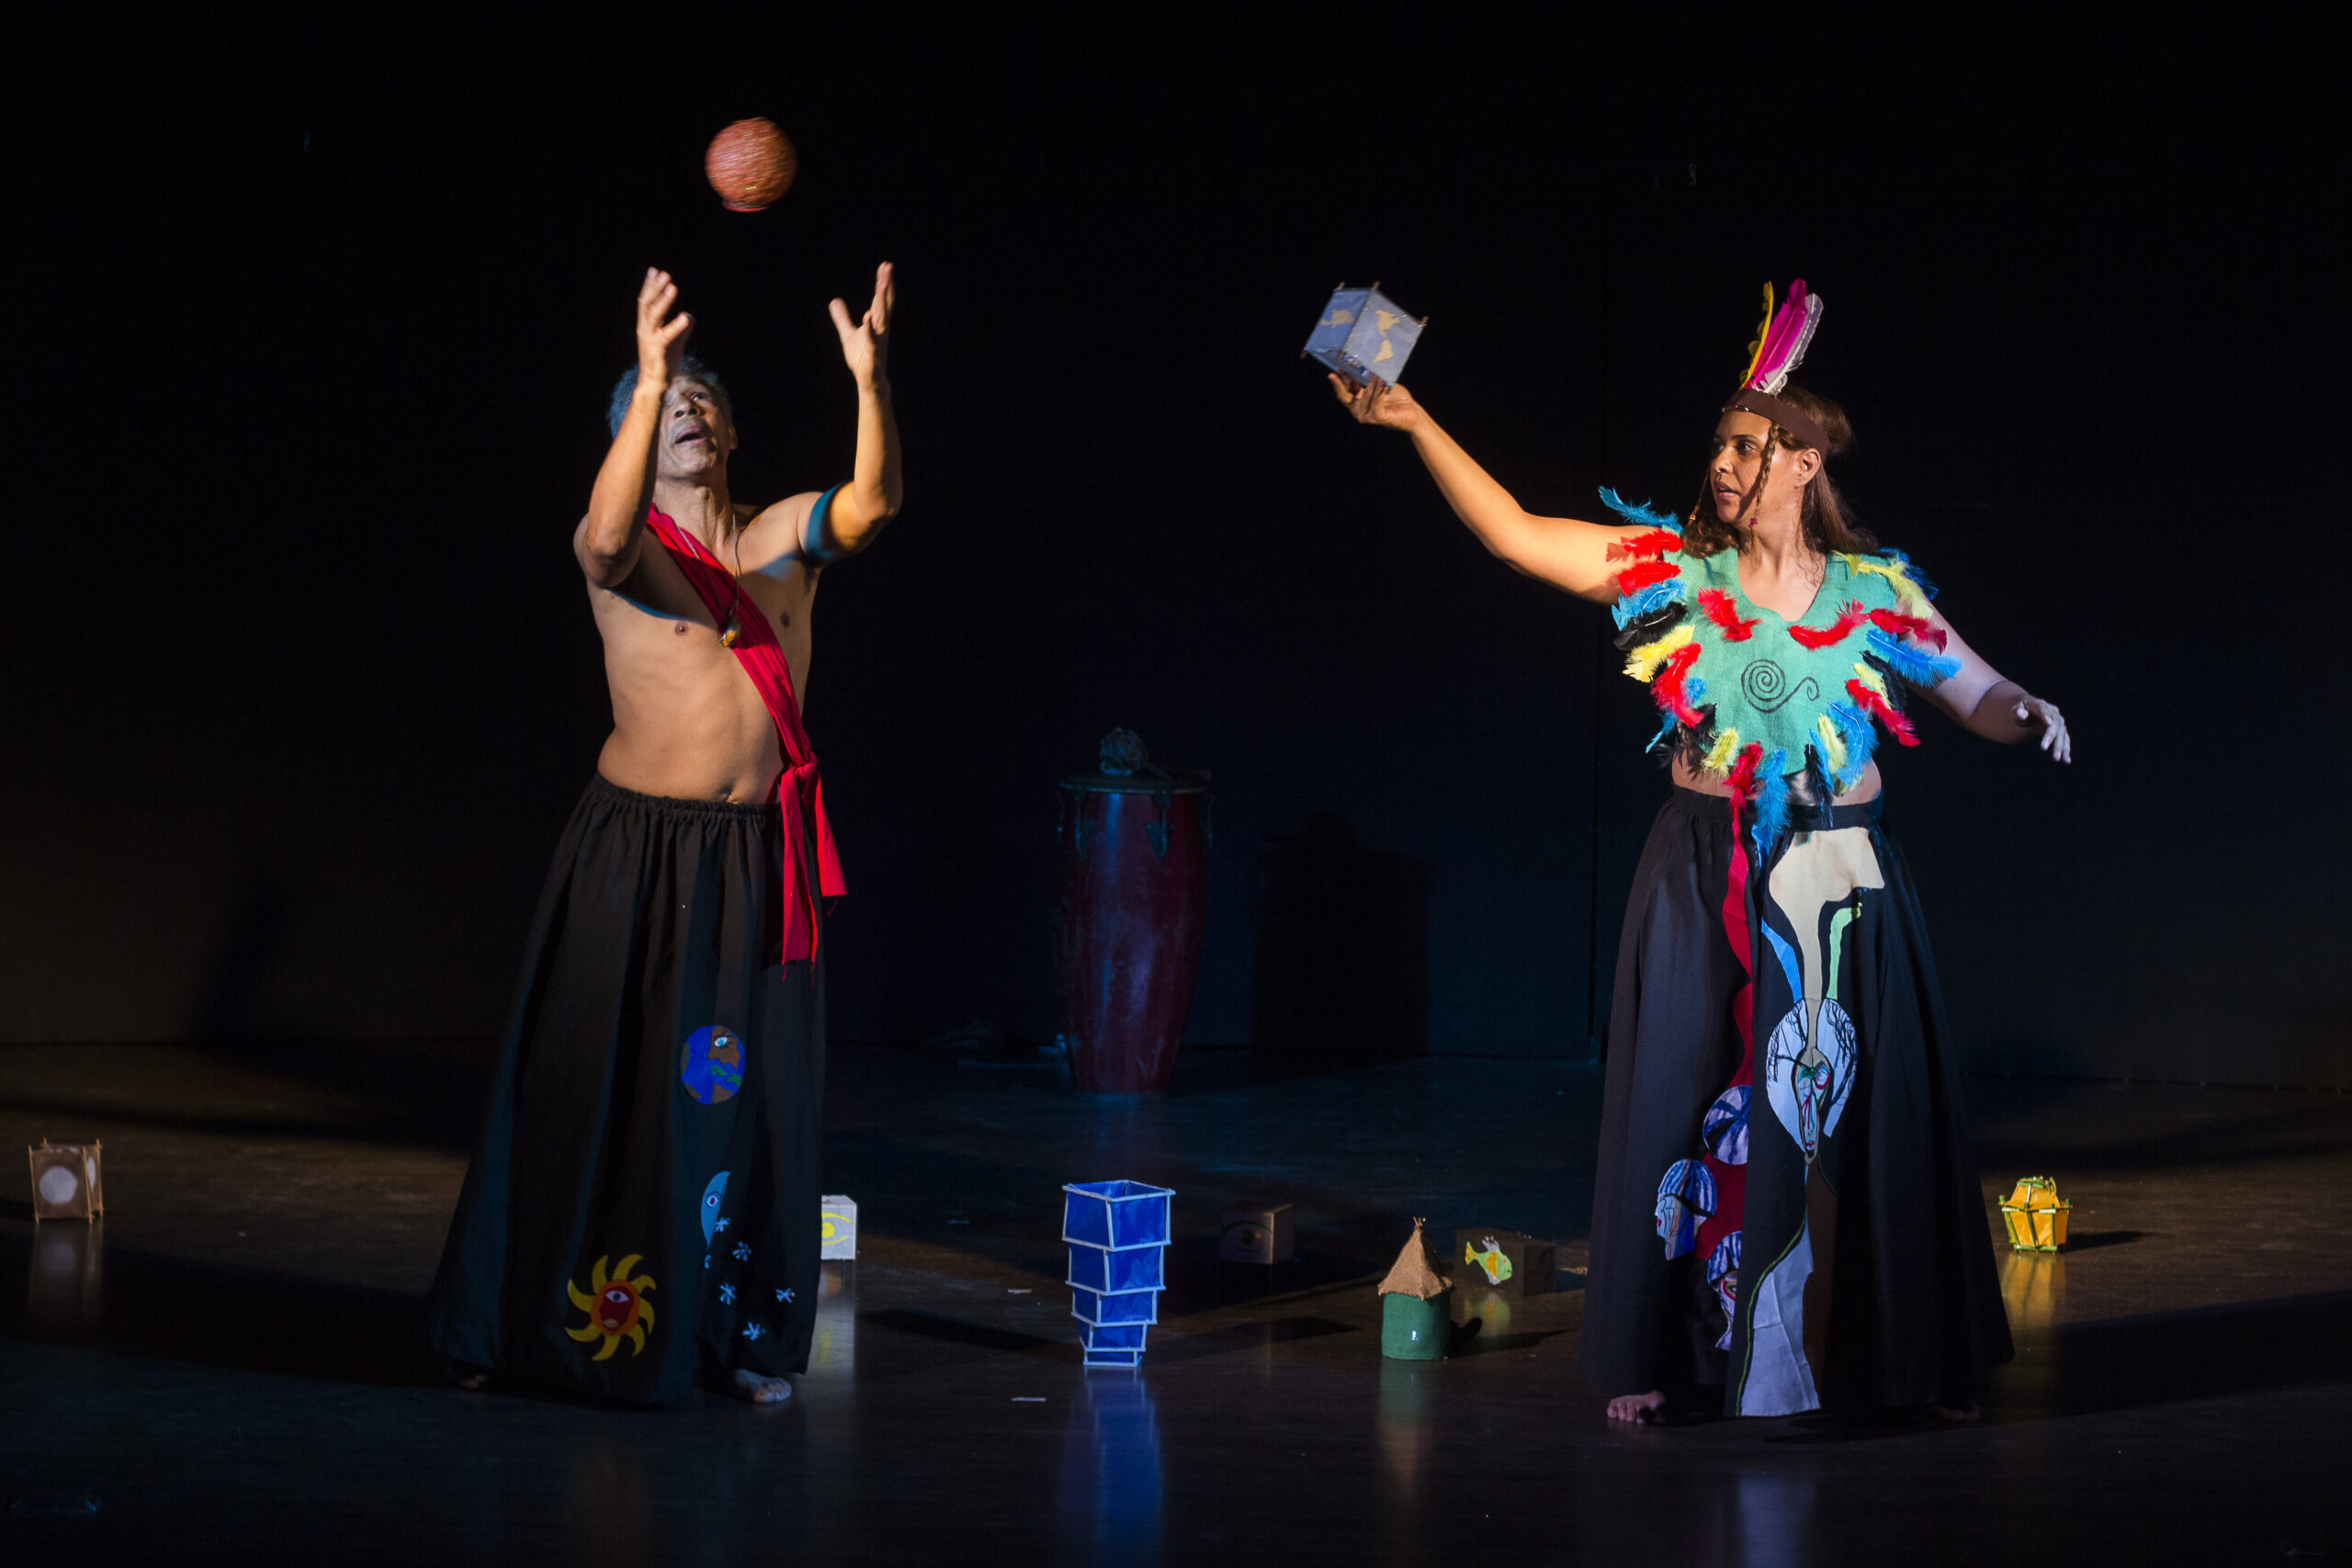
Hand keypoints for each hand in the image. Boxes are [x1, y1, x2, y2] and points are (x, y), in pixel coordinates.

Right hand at [636, 267, 692, 386]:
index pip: (646, 302)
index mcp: (646, 326)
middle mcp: (644, 330)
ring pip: (654, 316)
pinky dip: (676, 326)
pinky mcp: (657, 351)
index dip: (650, 286)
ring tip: (673, 287)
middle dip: (655, 288)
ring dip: (663, 300)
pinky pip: (666, 336)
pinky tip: (685, 317)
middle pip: (647, 304)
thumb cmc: (662, 364)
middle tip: (664, 274)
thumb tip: (690, 316)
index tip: (655, 271)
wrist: (654, 385)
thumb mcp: (674, 343)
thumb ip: (681, 329)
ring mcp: (649, 340)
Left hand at [830, 262, 894, 389]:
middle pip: (883, 303)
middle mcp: (881, 328)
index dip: (884, 282)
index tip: (885, 265)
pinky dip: (869, 328)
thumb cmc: (862, 359)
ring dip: (881, 301)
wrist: (870, 381)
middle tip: (888, 267)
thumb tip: (834, 301)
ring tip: (882, 285)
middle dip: (885, 285)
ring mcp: (878, 340)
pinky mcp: (871, 353)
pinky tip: (867, 317)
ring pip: (880, 317)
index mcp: (878, 323)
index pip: (882, 299)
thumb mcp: (848, 334)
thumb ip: (842, 317)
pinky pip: (871, 339)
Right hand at [1329, 372, 1422, 432]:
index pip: (1344, 392)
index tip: (1337, 367)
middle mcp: (1358, 411)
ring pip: (1364, 397)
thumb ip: (1368, 379)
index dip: (1339, 380)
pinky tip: (1383, 384)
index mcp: (1357, 403)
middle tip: (1341, 370)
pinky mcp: (1378, 418)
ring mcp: (1367, 416)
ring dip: (1371, 385)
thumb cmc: (1396, 398)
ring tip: (1377, 376)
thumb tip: (1360, 364)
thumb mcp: (1379, 385)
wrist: (1412, 411)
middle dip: (1341, 383)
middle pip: (1346, 396)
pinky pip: (1376, 403)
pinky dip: (1379, 393)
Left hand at [2016, 695, 2071, 762]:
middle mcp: (2053, 712)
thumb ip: (2017, 712)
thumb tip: (2021, 714)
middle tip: (2043, 748)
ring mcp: (2058, 722)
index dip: (2046, 715)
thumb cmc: (2020, 712)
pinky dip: (2066, 750)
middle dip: (2051, 736)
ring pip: (2062, 734)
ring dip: (2060, 746)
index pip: (2044, 709)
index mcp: (2040, 704)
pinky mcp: (2060, 731)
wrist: (2030, 712)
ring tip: (2056, 759)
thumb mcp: (2015, 711)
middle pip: (2055, 724)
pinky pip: (2065, 740)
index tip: (2048, 723)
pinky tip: (2066, 760)